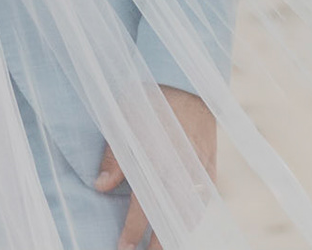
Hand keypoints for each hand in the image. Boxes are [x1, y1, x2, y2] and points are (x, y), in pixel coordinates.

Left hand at [93, 86, 217, 249]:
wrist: (184, 79)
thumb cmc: (147, 98)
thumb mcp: (122, 124)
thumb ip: (114, 159)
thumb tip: (101, 187)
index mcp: (154, 164)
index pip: (141, 210)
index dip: (132, 233)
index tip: (123, 248)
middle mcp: (178, 171)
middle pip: (170, 219)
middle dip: (158, 242)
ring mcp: (197, 168)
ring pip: (190, 211)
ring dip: (177, 228)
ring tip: (165, 241)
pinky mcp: (210, 161)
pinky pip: (205, 195)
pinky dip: (196, 210)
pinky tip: (187, 217)